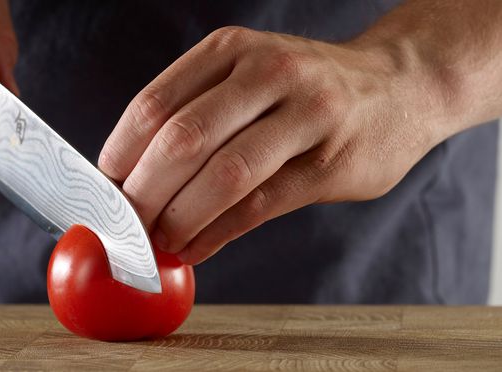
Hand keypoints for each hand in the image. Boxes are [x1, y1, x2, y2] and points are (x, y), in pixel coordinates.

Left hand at [99, 26, 446, 263]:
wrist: (399, 85)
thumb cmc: (307, 88)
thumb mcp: (248, 75)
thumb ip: (197, 116)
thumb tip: (135, 181)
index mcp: (231, 49)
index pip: (154, 105)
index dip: (120, 155)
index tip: (105, 192)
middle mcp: (268, 71)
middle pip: (183, 140)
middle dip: (144, 194)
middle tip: (125, 227)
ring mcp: (307, 114)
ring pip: (224, 174)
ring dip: (179, 219)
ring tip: (158, 243)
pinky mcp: (331, 162)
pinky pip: (260, 205)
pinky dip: (217, 233)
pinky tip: (194, 249)